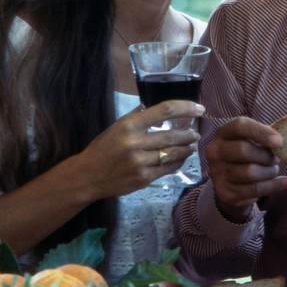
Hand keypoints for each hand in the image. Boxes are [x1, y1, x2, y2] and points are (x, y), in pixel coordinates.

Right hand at [73, 100, 203, 197]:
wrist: (87, 176)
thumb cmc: (102, 149)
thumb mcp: (116, 127)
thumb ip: (137, 117)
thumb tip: (160, 110)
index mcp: (129, 125)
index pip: (164, 111)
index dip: (185, 108)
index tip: (199, 108)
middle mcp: (136, 143)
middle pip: (172, 135)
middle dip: (189, 134)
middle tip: (197, 133)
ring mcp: (141, 162)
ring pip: (173, 153)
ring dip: (186, 149)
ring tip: (192, 145)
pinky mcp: (144, 178)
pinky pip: (168, 169)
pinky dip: (178, 162)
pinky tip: (181, 159)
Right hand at [205, 117, 286, 220]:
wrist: (231, 182)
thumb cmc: (248, 154)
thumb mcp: (252, 139)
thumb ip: (266, 134)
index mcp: (223, 133)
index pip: (240, 126)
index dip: (261, 132)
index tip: (279, 141)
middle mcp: (215, 152)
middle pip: (243, 150)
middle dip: (266, 155)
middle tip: (276, 159)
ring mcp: (217, 173)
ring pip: (250, 172)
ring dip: (269, 171)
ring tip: (273, 169)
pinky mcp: (225, 192)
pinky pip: (254, 189)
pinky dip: (274, 185)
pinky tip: (285, 181)